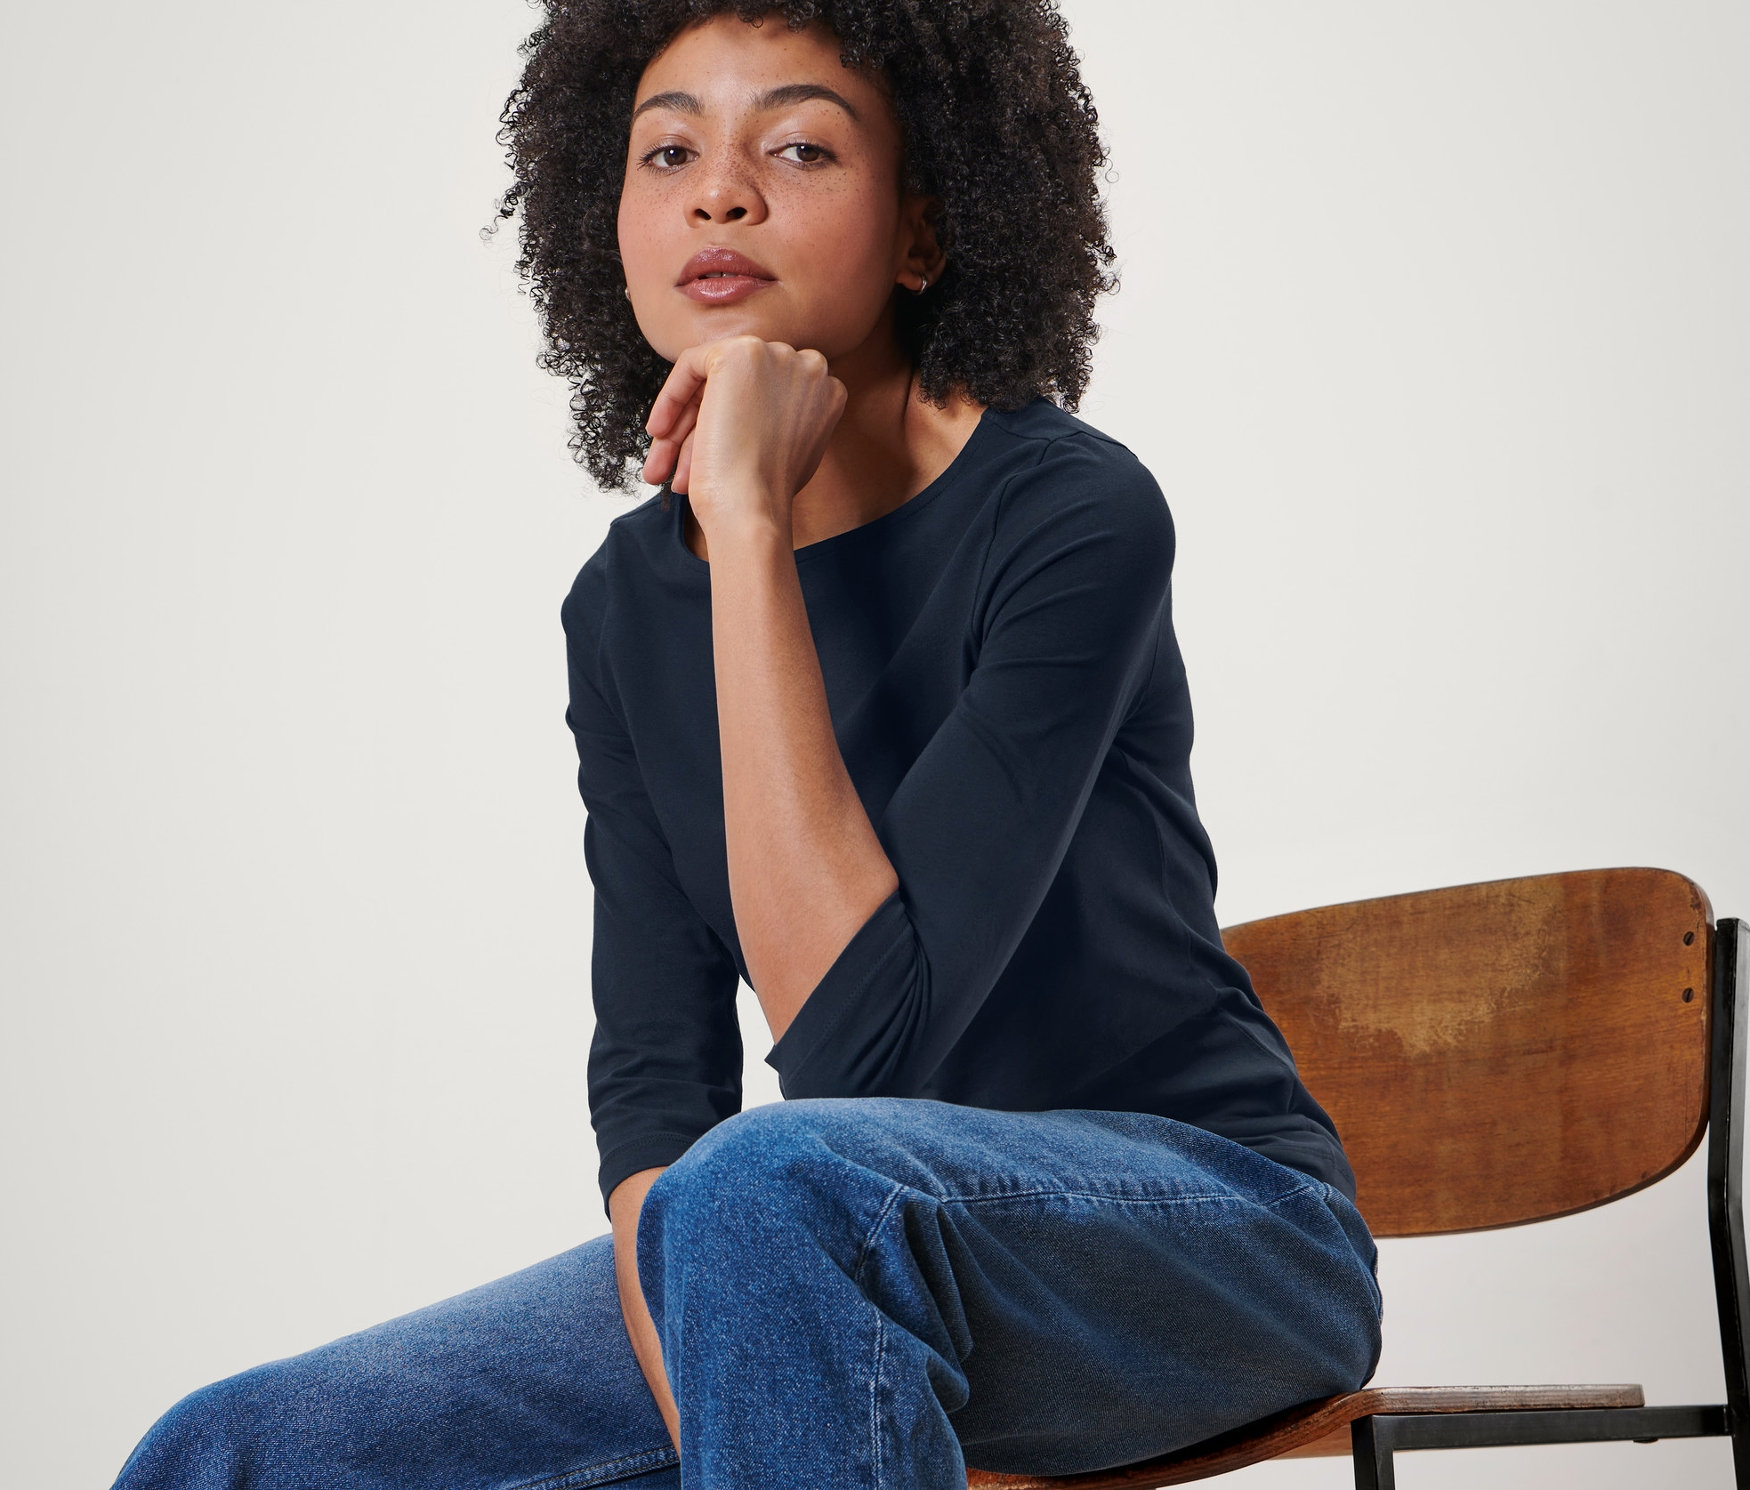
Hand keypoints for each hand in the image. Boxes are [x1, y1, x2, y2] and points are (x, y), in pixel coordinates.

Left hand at [642, 335, 847, 538]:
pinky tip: (660, 433)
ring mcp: (777, 356)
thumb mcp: (786, 452)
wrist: (752, 508)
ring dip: (681, 427)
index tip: (707, 456)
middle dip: (700, 430)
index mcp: (827, 392)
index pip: (767, 398)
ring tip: (660, 468)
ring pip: (712, 383)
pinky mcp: (741, 353)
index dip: (733, 427)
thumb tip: (744, 415)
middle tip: (673, 467)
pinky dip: (672, 397)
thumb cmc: (764, 496)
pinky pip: (693, 364)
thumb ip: (778, 421)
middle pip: (739, 390)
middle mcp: (809, 366)